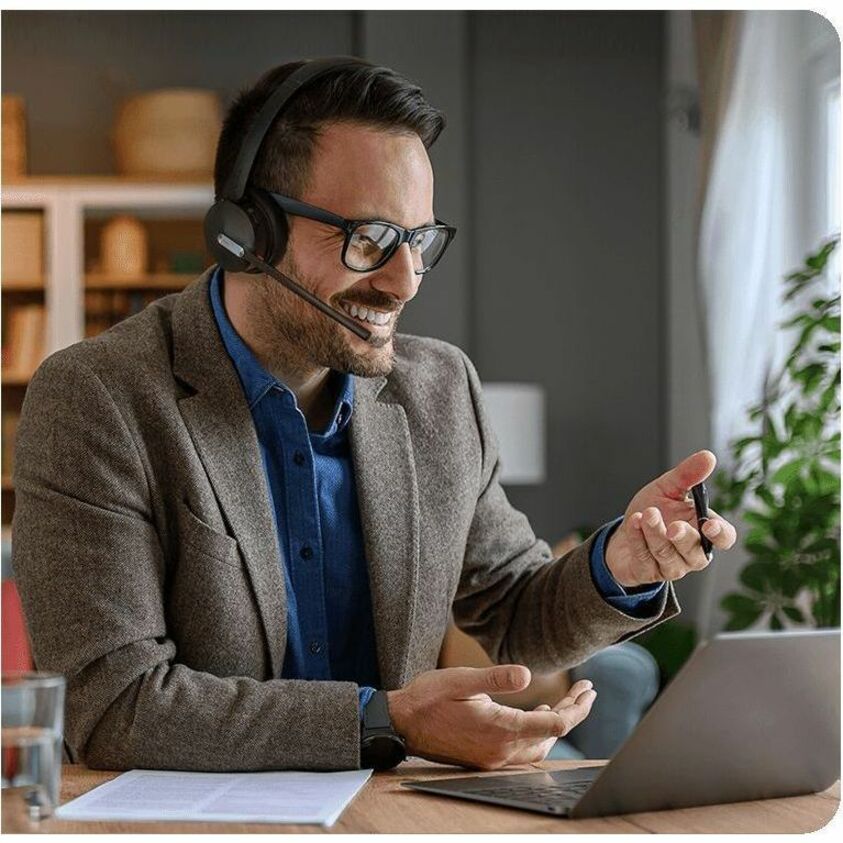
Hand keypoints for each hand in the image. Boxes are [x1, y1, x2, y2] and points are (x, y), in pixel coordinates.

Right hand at [386, 664, 595, 769]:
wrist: (401, 724)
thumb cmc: (428, 698)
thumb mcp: (461, 680)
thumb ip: (496, 678)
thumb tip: (527, 674)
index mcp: (500, 729)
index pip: (554, 724)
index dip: (576, 708)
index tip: (588, 690)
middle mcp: (501, 749)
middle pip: (552, 735)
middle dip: (573, 713)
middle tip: (587, 692)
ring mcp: (493, 757)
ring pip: (539, 746)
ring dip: (556, 724)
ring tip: (569, 702)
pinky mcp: (485, 757)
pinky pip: (523, 750)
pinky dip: (538, 733)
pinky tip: (537, 714)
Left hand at [605, 449, 736, 587]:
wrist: (623, 532)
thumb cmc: (653, 512)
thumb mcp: (668, 489)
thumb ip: (687, 475)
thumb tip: (708, 456)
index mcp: (703, 531)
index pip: (724, 538)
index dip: (720, 534)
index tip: (710, 525)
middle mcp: (692, 553)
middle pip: (696, 552)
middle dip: (683, 537)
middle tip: (672, 526)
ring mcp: (671, 566)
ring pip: (667, 554)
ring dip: (655, 533)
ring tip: (646, 514)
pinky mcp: (649, 572)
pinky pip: (644, 557)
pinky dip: (638, 538)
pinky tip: (634, 522)